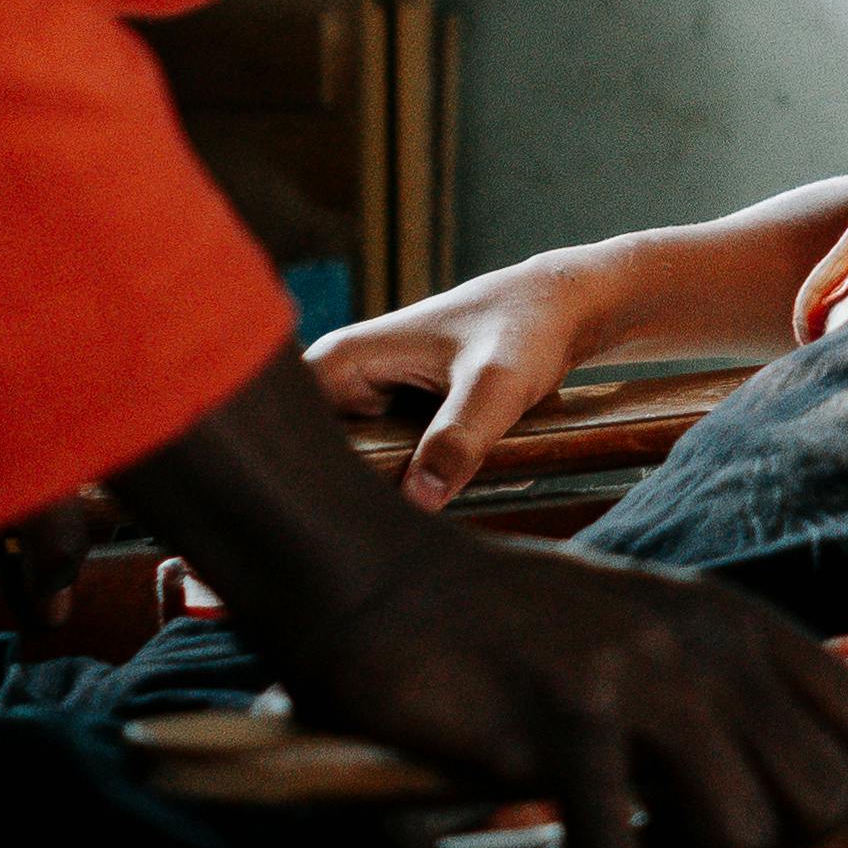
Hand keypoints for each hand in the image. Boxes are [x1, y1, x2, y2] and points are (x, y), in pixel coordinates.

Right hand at [288, 525, 847, 847]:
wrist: (377, 577)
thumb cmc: (499, 621)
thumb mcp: (637, 623)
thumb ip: (713, 680)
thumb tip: (782, 786)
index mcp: (730, 620)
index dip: (823, 798)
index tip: (742, 823)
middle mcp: (704, 645)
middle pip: (825, 799)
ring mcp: (639, 679)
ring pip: (741, 833)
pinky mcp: (564, 722)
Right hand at [304, 261, 597, 506]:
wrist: (560, 311)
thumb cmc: (525, 331)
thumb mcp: (496, 384)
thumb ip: (459, 437)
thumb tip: (419, 500)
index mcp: (344, 360)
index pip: (288, 428)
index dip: (298, 475)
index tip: (330, 519)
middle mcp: (346, 381)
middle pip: (319, 457)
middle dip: (349, 496)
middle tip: (384, 535)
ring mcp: (373, 403)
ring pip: (358, 468)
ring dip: (387, 497)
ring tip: (409, 524)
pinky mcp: (401, 422)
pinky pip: (392, 467)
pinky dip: (417, 486)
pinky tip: (445, 498)